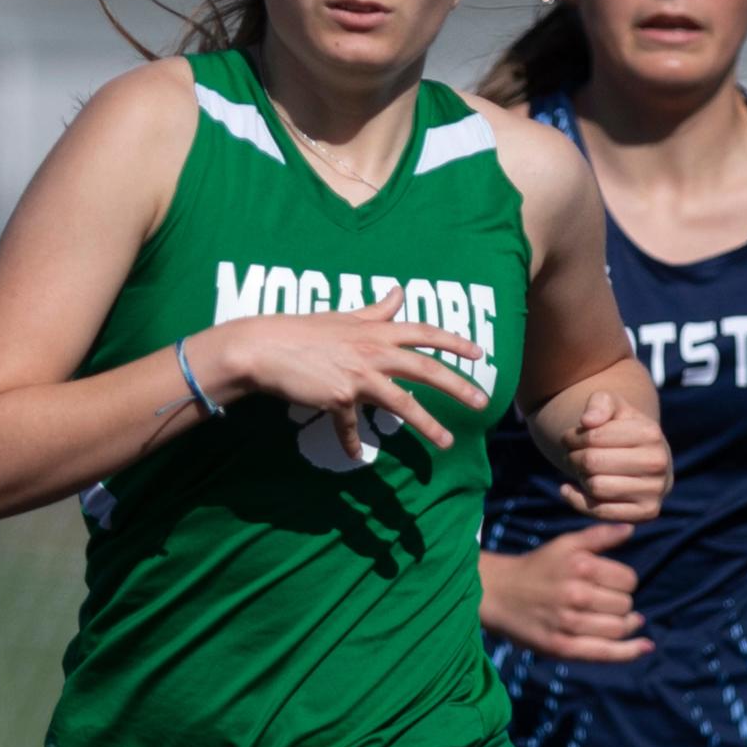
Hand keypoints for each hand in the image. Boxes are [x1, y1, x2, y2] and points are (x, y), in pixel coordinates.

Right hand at [207, 287, 486, 459]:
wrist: (264, 347)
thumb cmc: (304, 331)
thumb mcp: (345, 317)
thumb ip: (377, 310)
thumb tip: (399, 292)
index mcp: (376, 331)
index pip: (425, 333)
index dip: (454, 342)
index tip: (479, 353)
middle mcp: (373, 351)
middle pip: (425, 368)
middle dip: (458, 385)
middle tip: (482, 402)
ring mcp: (357, 375)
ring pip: (401, 402)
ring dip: (427, 424)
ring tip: (447, 443)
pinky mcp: (339, 397)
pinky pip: (350, 426)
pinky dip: (351, 441)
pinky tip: (357, 454)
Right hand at [481, 526, 652, 661]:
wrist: (498, 593)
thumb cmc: (537, 567)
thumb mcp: (565, 544)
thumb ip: (599, 535)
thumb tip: (631, 529)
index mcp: (581, 566)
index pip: (628, 580)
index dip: (625, 581)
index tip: (613, 583)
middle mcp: (577, 595)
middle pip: (625, 605)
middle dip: (623, 603)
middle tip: (608, 601)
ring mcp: (569, 624)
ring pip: (618, 628)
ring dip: (627, 625)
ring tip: (624, 620)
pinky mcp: (563, 647)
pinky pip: (605, 653)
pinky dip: (630, 651)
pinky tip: (644, 646)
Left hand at [558, 391, 671, 522]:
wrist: (647, 460)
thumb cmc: (624, 429)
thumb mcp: (613, 407)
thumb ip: (599, 403)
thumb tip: (587, 421)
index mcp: (650, 433)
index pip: (593, 437)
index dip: (573, 438)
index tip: (568, 439)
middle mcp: (658, 463)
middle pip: (592, 463)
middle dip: (574, 458)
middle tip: (571, 456)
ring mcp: (655, 491)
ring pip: (595, 487)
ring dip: (580, 479)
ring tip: (581, 471)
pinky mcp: (647, 513)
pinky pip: (600, 512)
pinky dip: (578, 501)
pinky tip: (569, 489)